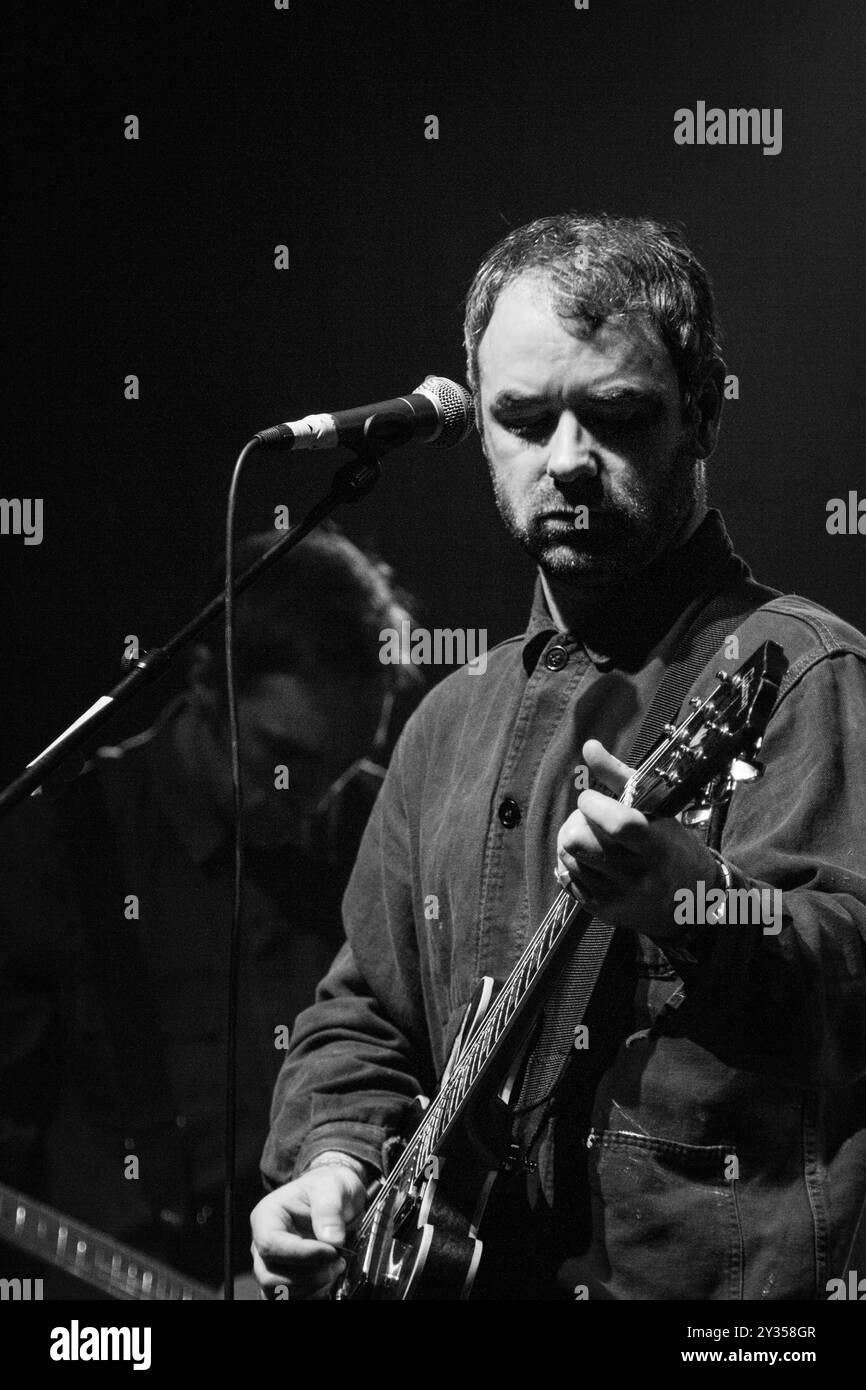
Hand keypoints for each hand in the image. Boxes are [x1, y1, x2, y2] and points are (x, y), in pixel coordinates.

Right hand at [250, 1161, 367, 1299]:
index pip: (271, 1244)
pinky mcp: (285, 1277)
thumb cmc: (328, 1187)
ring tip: (336, 1269)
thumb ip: (330, 1209)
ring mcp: (272, 1263)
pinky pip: (289, 1297)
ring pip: (277, 1291)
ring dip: (310, 1287)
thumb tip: (331, 1240)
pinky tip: (328, 1282)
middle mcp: (263, 1242)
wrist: (335, 1196)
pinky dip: (310, 1295)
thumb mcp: (333, 1186)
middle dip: (306, 1276)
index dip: (301, 1254)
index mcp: (267, 1216)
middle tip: (337, 1263)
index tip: (332, 1250)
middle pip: (269, 1274)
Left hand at [555, 739, 723, 938]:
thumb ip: (619, 776)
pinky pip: (566, 878)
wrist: (690, 901)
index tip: (593, 798)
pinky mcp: (603, 910)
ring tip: (590, 836)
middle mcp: (637, 874)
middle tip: (589, 819)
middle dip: (576, 821)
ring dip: (571, 840)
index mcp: (656, 845)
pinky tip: (589, 858)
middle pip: (578, 841)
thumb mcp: (657, 809)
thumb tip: (589, 745)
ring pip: (567, 858)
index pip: (617, 823)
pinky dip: (571, 863)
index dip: (593, 804)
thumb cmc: (671, 844)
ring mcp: (618, 895)